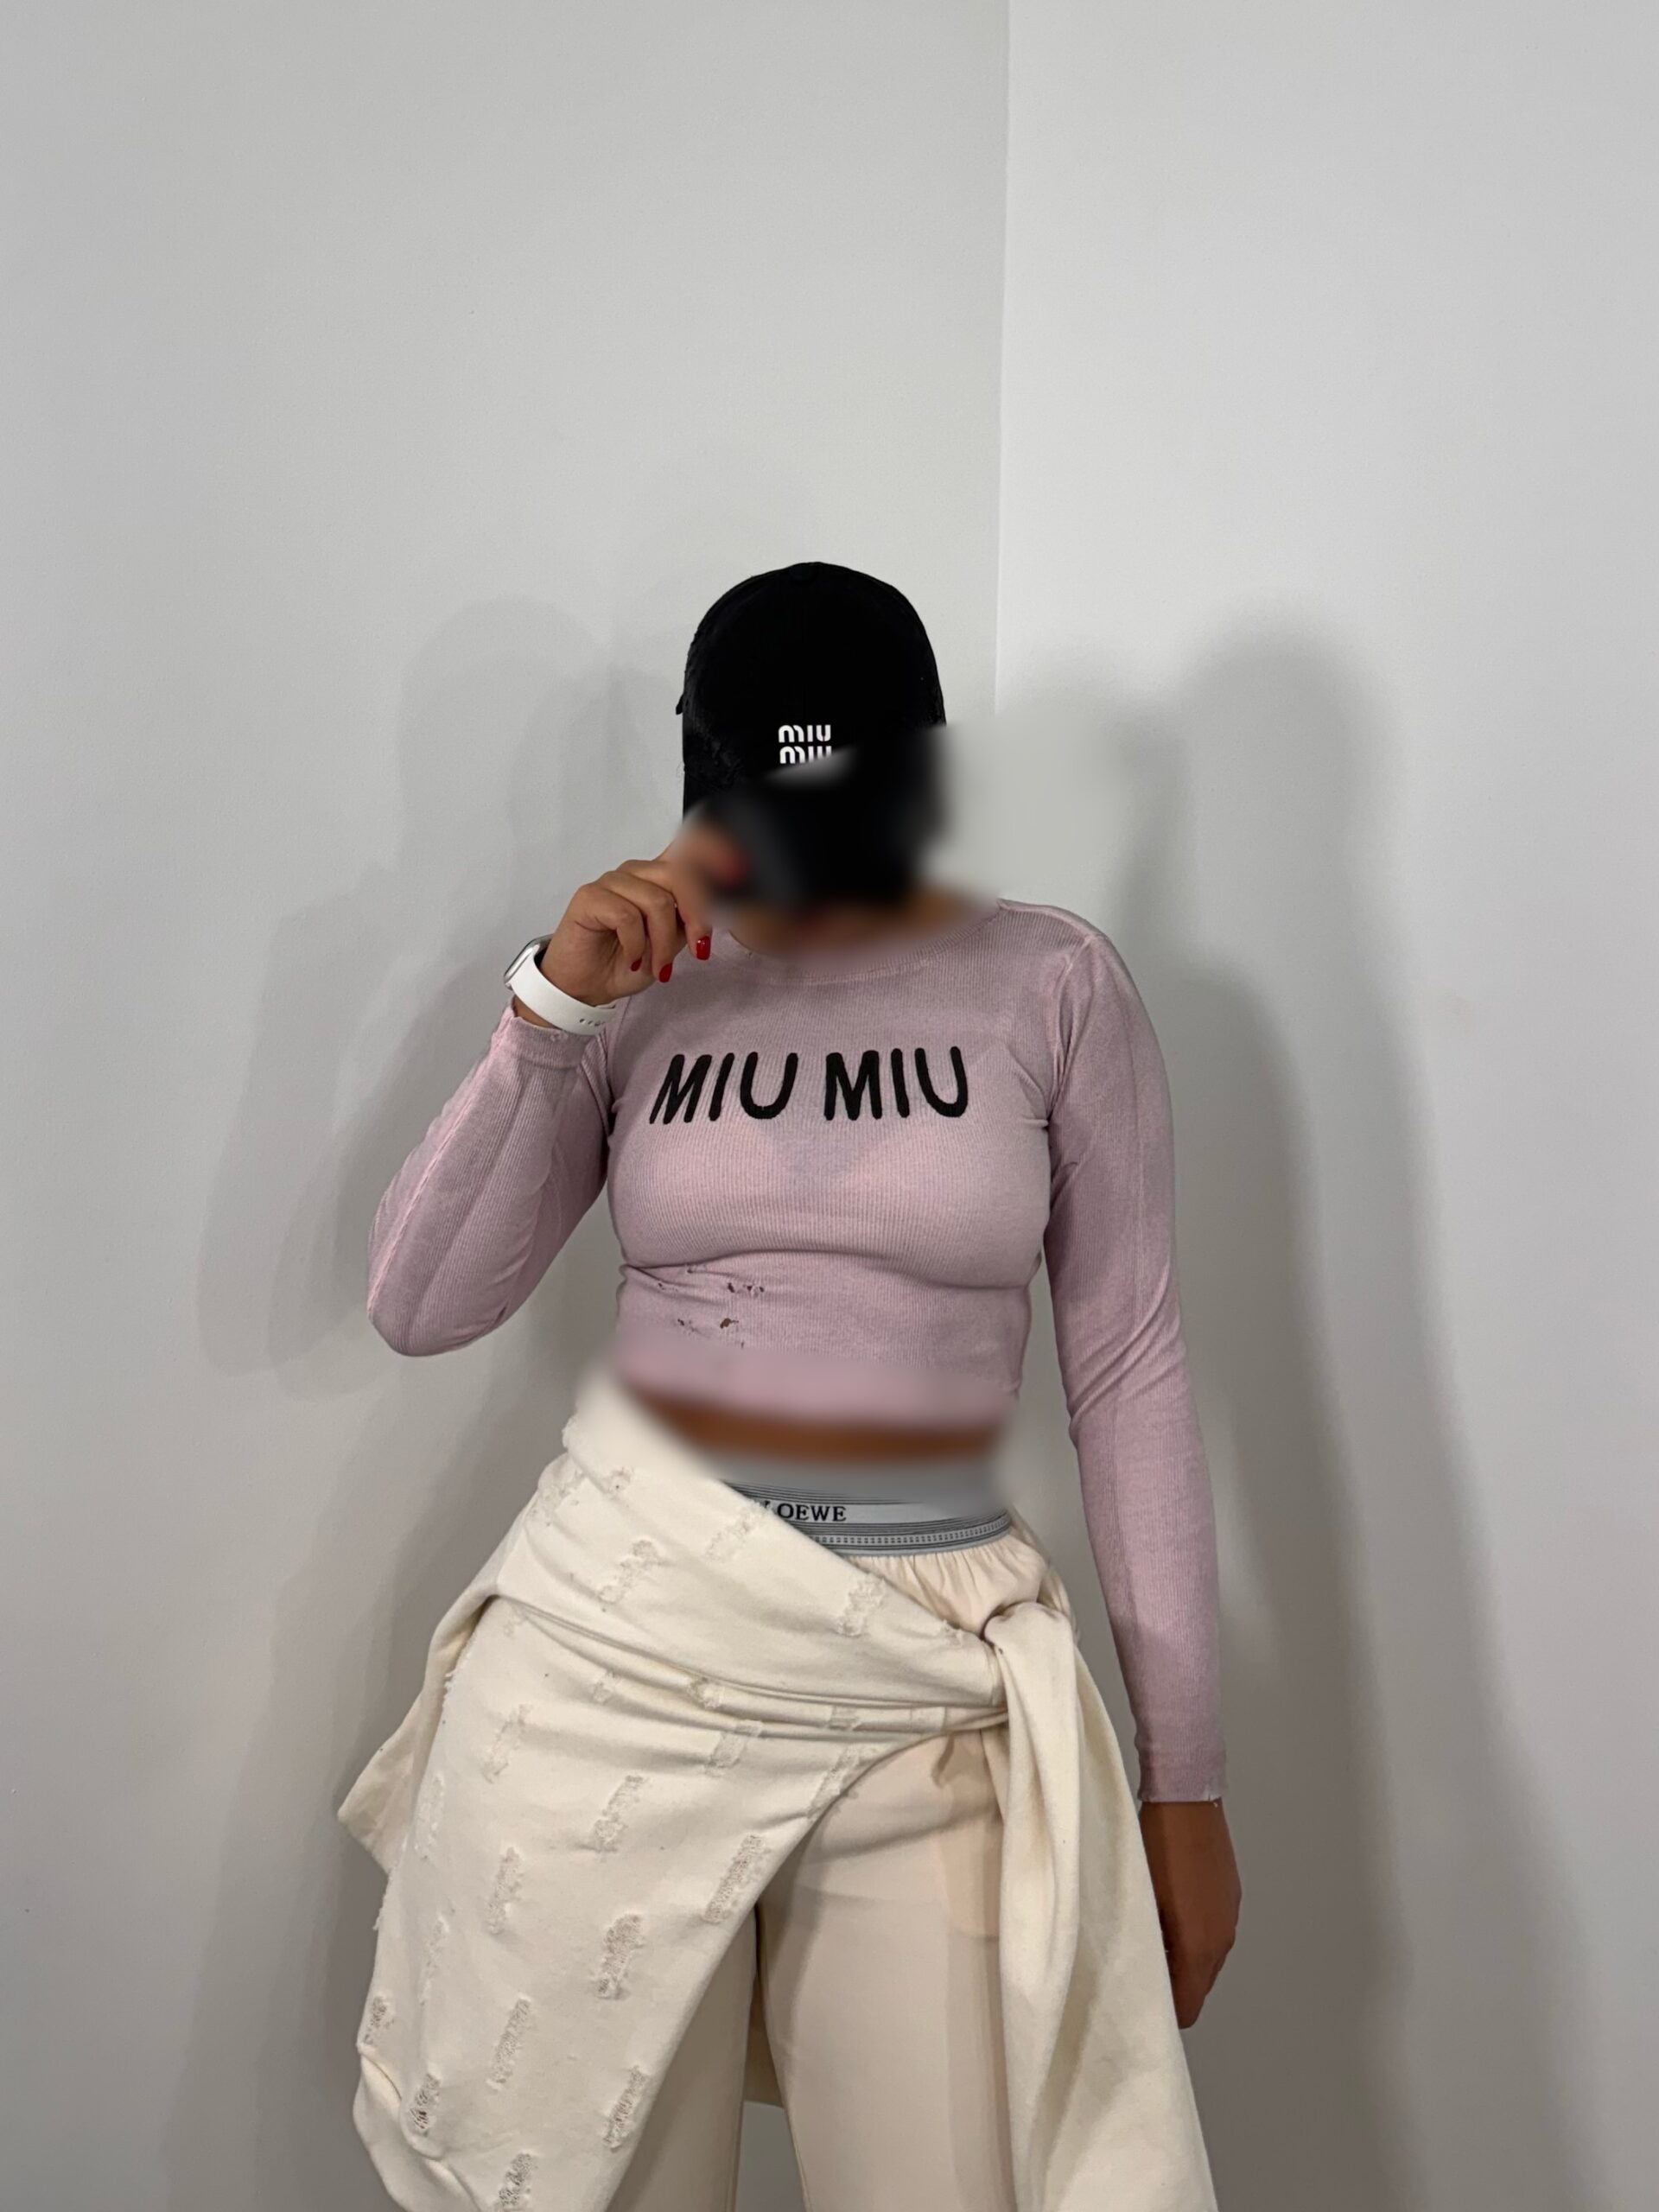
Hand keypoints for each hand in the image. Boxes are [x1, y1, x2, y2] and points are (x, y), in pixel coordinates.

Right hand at [521, 820, 748, 1016]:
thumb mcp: (672, 942)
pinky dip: (637, 945)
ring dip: (663, 943)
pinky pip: (627, 916)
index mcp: (660, 877)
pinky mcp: (590, 897)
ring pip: (657, 901)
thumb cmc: (625, 961)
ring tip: (657, 966)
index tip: (737, 871)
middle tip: (699, 951)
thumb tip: (714, 910)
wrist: (586, 985)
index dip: (716, 849)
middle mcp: (637, 872)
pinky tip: (632, 959)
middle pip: (682, 875)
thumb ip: (690, 920)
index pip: (690, 845)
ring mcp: (612, 881)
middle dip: (698, 917)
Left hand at [1138, 1798, 1240, 2027]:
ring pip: (1207, 1959)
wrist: (1187, 1797)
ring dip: (1183, 1957)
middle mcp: (1223, 1938)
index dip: (1163, 2013)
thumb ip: (1145, 1947)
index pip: (1188, 2009)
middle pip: (1199, 1987)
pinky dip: (1194, 1934)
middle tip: (1137, 1964)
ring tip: (1151, 1931)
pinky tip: (1169, 1908)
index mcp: (1201, 1946)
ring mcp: (1231, 1915)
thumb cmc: (1157, 1846)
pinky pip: (1214, 1932)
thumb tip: (1140, 1975)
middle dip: (1172, 1984)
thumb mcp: (1143, 1902)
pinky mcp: (1231, 1895)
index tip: (1139, 2000)